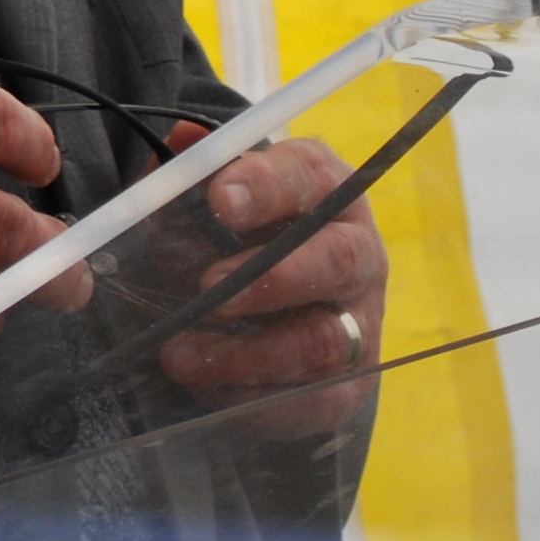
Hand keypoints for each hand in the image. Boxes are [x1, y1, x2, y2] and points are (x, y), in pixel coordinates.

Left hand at [155, 122, 387, 432]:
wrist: (258, 308)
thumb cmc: (225, 236)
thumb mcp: (199, 197)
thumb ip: (188, 171)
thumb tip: (185, 140)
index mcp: (322, 190)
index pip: (309, 174)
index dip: (268, 185)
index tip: (221, 200)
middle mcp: (355, 251)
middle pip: (339, 259)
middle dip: (271, 277)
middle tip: (206, 288)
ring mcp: (360, 321)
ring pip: (324, 340)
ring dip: (248, 352)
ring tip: (180, 355)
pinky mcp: (348, 384)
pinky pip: (316, 400)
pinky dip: (255, 398)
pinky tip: (206, 388)